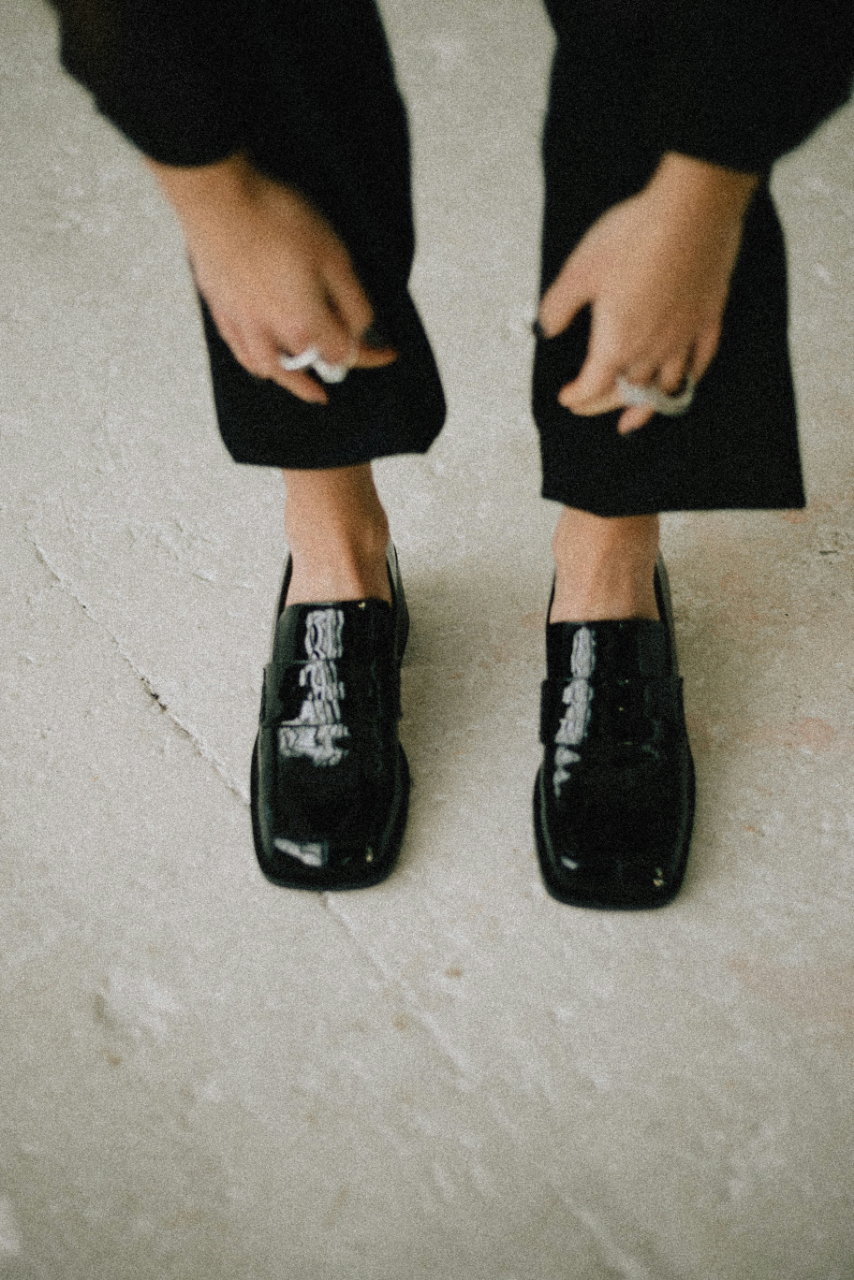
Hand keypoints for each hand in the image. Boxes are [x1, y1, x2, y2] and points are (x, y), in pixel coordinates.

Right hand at [146, 154, 395, 403]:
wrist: (217, 197)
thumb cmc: (274, 218)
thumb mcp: (333, 255)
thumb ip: (352, 301)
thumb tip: (363, 329)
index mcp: (303, 324)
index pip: (345, 353)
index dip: (372, 355)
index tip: (388, 352)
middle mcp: (271, 334)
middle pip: (309, 365)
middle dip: (333, 366)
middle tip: (348, 363)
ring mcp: (242, 325)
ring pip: (270, 369)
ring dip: (292, 381)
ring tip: (308, 388)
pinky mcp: (221, 310)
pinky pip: (241, 352)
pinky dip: (257, 364)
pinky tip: (263, 363)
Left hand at [537, 153, 757, 432]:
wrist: (691, 211)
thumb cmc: (636, 237)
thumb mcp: (580, 270)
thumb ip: (559, 306)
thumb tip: (545, 328)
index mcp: (617, 343)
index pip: (593, 386)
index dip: (577, 397)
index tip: (568, 398)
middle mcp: (652, 349)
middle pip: (626, 392)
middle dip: (603, 404)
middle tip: (589, 407)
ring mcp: (684, 337)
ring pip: (666, 388)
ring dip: (646, 407)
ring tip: (634, 419)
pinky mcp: (708, 318)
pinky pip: (700, 362)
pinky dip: (688, 379)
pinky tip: (684, 381)